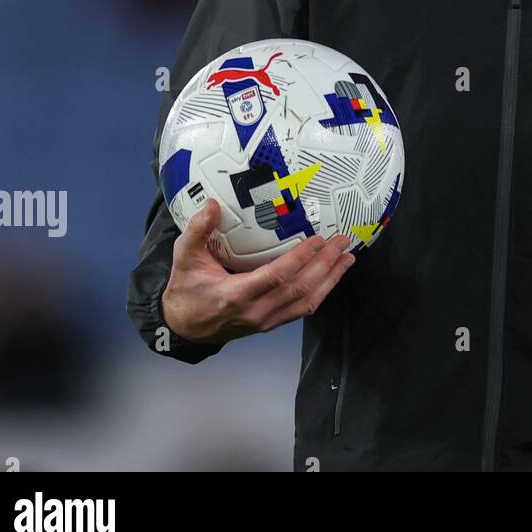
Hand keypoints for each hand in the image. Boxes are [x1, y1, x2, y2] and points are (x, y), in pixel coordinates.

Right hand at [160, 198, 354, 344]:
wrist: (185, 326)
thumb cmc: (187, 290)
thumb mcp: (185, 258)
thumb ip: (197, 231)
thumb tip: (212, 205)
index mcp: (236, 295)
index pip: (276, 277)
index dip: (300, 259)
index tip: (318, 239)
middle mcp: (256, 311)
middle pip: (300, 289)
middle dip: (325, 265)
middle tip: (342, 242)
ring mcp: (266, 320)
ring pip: (306, 302)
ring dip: (330, 279)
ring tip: (347, 257)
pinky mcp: (272, 323)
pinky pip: (302, 309)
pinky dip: (321, 291)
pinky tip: (332, 276)